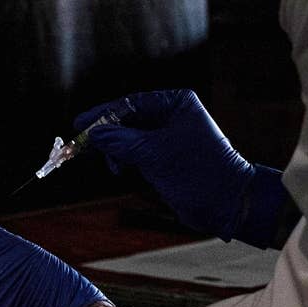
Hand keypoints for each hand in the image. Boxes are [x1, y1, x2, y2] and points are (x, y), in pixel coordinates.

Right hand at [75, 89, 255, 240]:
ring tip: (113, 164)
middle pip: (127, 118)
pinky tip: (120, 168)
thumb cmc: (200, 172)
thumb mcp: (155, 154)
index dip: (103, 113)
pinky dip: (123, 158)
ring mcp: (167, 135)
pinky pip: (135, 151)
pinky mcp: (163, 155)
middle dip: (106, 133)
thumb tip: (94, 134)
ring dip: (115, 149)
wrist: (227, 204)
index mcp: (176, 103)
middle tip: (82, 143)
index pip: (131, 103)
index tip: (80, 122)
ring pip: (128, 136)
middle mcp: (171, 115)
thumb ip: (121, 141)